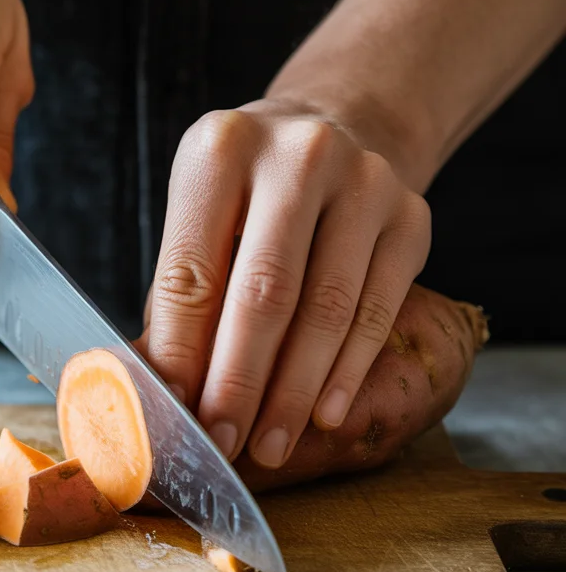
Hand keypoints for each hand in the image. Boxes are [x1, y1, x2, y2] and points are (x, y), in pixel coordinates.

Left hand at [138, 100, 430, 467]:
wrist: (338, 129)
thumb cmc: (250, 195)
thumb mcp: (201, 217)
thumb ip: (181, 297)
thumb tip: (160, 392)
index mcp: (220, 149)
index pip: (193, 272)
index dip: (182, 354)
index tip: (175, 415)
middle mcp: (297, 156)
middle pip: (264, 292)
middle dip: (240, 382)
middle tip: (225, 442)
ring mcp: (364, 180)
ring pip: (328, 308)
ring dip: (295, 390)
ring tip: (271, 443)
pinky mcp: (412, 215)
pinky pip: (378, 309)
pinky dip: (348, 370)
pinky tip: (325, 412)